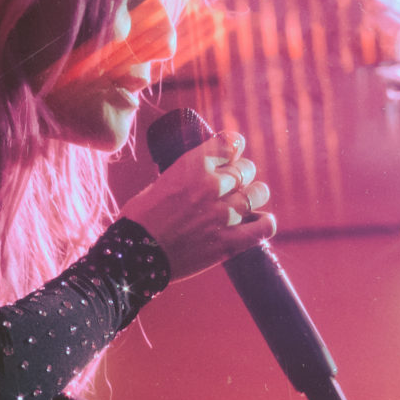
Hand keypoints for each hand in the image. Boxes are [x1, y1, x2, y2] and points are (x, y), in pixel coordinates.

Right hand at [118, 130, 276, 282]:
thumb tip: (204, 173)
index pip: (230, 143)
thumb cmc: (140, 220)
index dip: (235, 147)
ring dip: (254, 196)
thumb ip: (187, 176)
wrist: (135, 256)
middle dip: (242, 174)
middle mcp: (211, 186)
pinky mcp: (228, 242)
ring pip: (258, 193)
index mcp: (192, 166)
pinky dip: (265, 223)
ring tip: (247, 202)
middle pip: (246, 168)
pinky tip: (259, 222)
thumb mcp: (160, 183)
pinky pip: (264, 227)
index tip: (233, 153)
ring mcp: (222, 214)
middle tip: (235, 184)